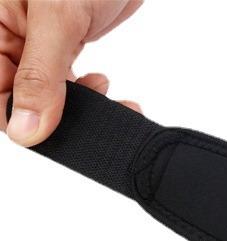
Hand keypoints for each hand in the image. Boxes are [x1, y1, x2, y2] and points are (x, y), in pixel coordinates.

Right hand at [0, 0, 142, 145]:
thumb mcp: (58, 16)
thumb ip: (42, 75)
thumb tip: (26, 131)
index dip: (14, 115)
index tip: (50, 131)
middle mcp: (1, 30)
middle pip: (13, 94)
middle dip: (54, 114)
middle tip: (93, 116)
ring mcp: (29, 37)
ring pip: (44, 94)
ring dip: (79, 107)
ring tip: (109, 97)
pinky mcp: (59, 41)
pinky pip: (66, 82)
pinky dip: (90, 95)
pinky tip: (108, 88)